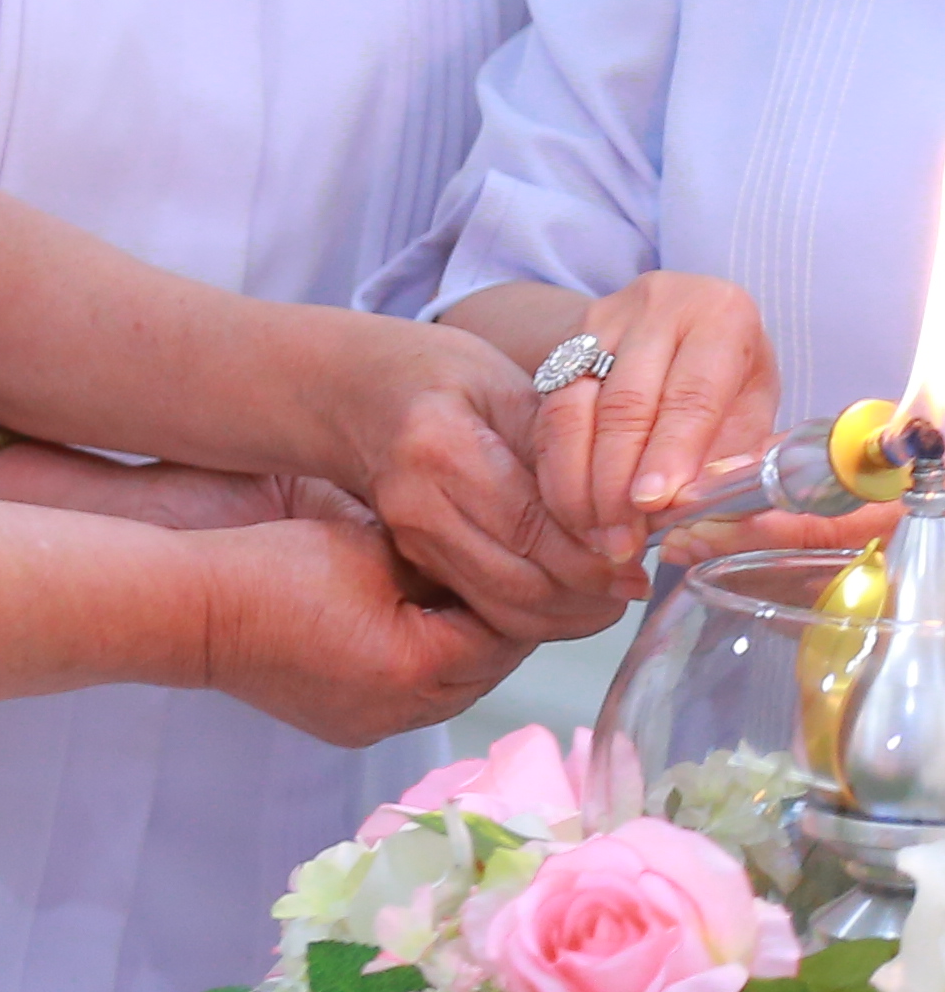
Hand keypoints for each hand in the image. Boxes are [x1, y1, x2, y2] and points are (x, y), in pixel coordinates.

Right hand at [193, 518, 522, 746]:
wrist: (196, 609)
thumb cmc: (275, 568)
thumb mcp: (374, 548)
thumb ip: (442, 565)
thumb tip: (488, 571)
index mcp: (418, 667)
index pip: (505, 635)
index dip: (523, 598)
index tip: (534, 568)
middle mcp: (403, 711)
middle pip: (485, 672)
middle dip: (499, 627)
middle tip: (509, 583)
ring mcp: (372, 725)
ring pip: (451, 691)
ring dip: (462, 652)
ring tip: (457, 605)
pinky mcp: (345, 725)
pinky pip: (411, 701)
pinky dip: (422, 669)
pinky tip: (408, 632)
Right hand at [344, 319, 638, 646]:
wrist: (352, 391)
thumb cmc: (441, 376)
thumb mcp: (507, 385)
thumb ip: (562, 449)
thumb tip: (626, 515)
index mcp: (440, 447)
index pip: (531, 526)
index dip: (594, 556)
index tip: (640, 564)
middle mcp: (416, 503)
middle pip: (519, 580)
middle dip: (588, 596)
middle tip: (634, 584)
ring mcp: (409, 537)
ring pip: (503, 607)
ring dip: (566, 614)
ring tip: (610, 595)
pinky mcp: (414, 558)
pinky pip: (486, 605)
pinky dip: (537, 612)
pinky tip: (570, 592)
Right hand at [538, 272, 782, 541]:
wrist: (690, 329)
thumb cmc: (732, 379)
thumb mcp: (752, 412)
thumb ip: (728, 459)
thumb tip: (687, 517)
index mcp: (722, 317)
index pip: (691, 393)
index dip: (668, 452)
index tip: (651, 504)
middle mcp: (658, 307)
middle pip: (625, 402)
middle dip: (615, 479)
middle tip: (617, 539)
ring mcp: (602, 320)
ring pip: (574, 406)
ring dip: (576, 479)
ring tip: (590, 532)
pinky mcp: (563, 342)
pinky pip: (547, 411)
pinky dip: (554, 466)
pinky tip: (565, 507)